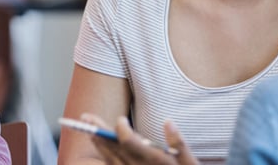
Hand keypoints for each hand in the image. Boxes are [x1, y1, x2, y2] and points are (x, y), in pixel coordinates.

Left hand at [82, 114, 198, 164]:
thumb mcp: (190, 163)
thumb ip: (179, 143)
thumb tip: (168, 121)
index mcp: (153, 160)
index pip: (128, 142)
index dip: (121, 129)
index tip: (120, 119)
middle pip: (113, 148)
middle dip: (99, 132)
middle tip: (86, 117)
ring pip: (110, 160)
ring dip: (99, 145)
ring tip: (89, 131)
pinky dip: (105, 157)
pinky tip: (102, 149)